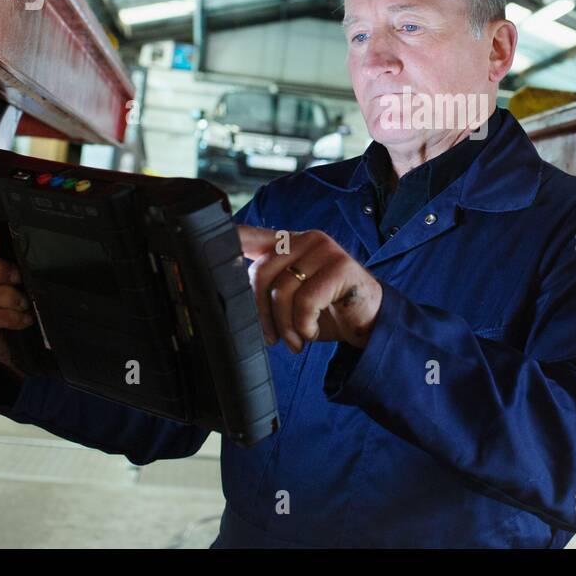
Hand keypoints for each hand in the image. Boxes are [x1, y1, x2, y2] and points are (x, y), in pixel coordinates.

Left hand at [238, 226, 381, 353]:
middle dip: (262, 313)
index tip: (205, 250)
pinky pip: (307, 300)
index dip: (229, 242)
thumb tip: (231, 299)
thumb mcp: (293, 298)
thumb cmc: (328, 310)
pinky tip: (313, 331)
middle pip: (261, 273)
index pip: (251, 236)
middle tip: (272, 338)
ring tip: (297, 340)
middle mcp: (306, 239)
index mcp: (290, 243)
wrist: (370, 322)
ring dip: (286, 325)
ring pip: (282, 290)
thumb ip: (268, 289)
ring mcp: (325, 250)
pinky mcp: (342, 266)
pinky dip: (305, 325)